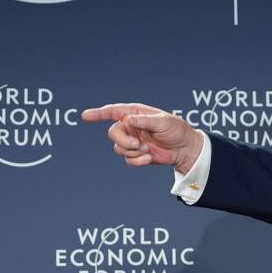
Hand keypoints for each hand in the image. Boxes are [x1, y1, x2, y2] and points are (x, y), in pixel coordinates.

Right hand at [81, 103, 203, 173]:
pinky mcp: (136, 154)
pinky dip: (137, 160)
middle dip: (123, 141)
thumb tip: (128, 120)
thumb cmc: (176, 130)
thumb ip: (145, 121)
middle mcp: (131, 126)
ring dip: (132, 151)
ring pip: (118, 148)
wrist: (185, 149)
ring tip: (147, 151)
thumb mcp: (163, 121)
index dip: (98, 114)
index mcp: (136, 114)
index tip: (85, 116)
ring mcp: (133, 141)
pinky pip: (127, 160)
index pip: (113, 112)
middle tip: (138, 145)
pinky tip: (149, 158)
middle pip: (113, 133)